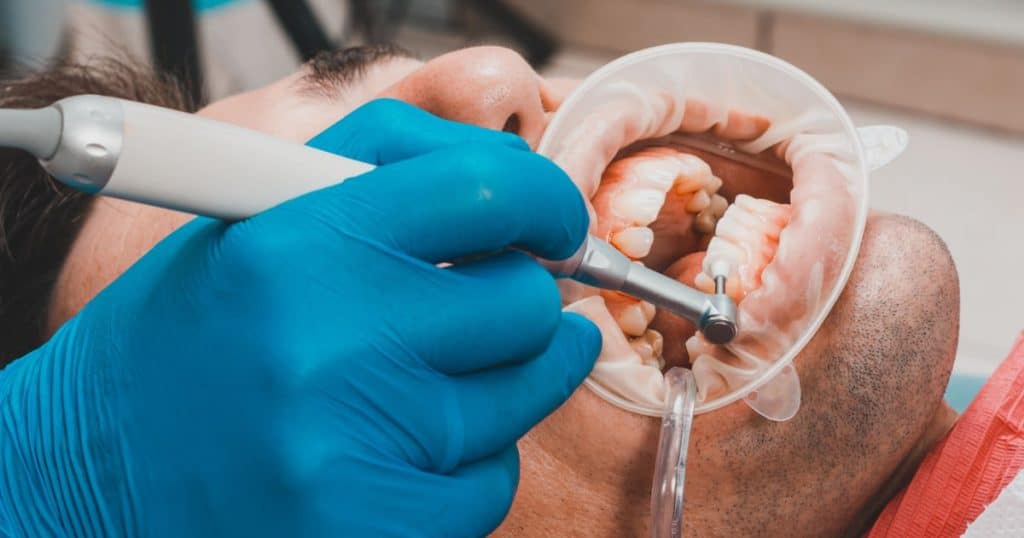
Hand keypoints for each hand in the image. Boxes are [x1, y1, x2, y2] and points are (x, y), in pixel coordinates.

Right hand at [0, 99, 599, 536]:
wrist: (85, 473)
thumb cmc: (187, 341)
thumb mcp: (254, 225)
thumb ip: (388, 181)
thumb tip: (522, 191)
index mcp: (296, 244)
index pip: (489, 190)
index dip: (546, 203)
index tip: (554, 224)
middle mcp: (329, 342)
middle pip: (524, 305)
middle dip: (511, 306)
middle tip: (465, 316)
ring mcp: (353, 448)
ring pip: (520, 397)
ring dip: (487, 386)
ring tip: (403, 388)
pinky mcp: (371, 528)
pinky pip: (490, 483)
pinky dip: (460, 468)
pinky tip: (389, 455)